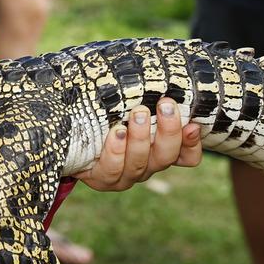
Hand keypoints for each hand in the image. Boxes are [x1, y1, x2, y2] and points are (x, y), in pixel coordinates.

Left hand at [76, 97, 201, 191]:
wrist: (71, 142)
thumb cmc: (105, 118)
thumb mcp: (127, 108)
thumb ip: (147, 102)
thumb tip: (164, 83)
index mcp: (159, 153)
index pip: (187, 156)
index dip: (192, 144)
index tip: (192, 124)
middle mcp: (146, 167)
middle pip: (165, 157)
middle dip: (168, 131)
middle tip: (165, 105)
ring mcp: (125, 176)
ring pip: (140, 163)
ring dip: (141, 137)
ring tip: (138, 113)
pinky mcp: (102, 179)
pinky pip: (112, 170)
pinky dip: (116, 151)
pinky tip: (116, 132)